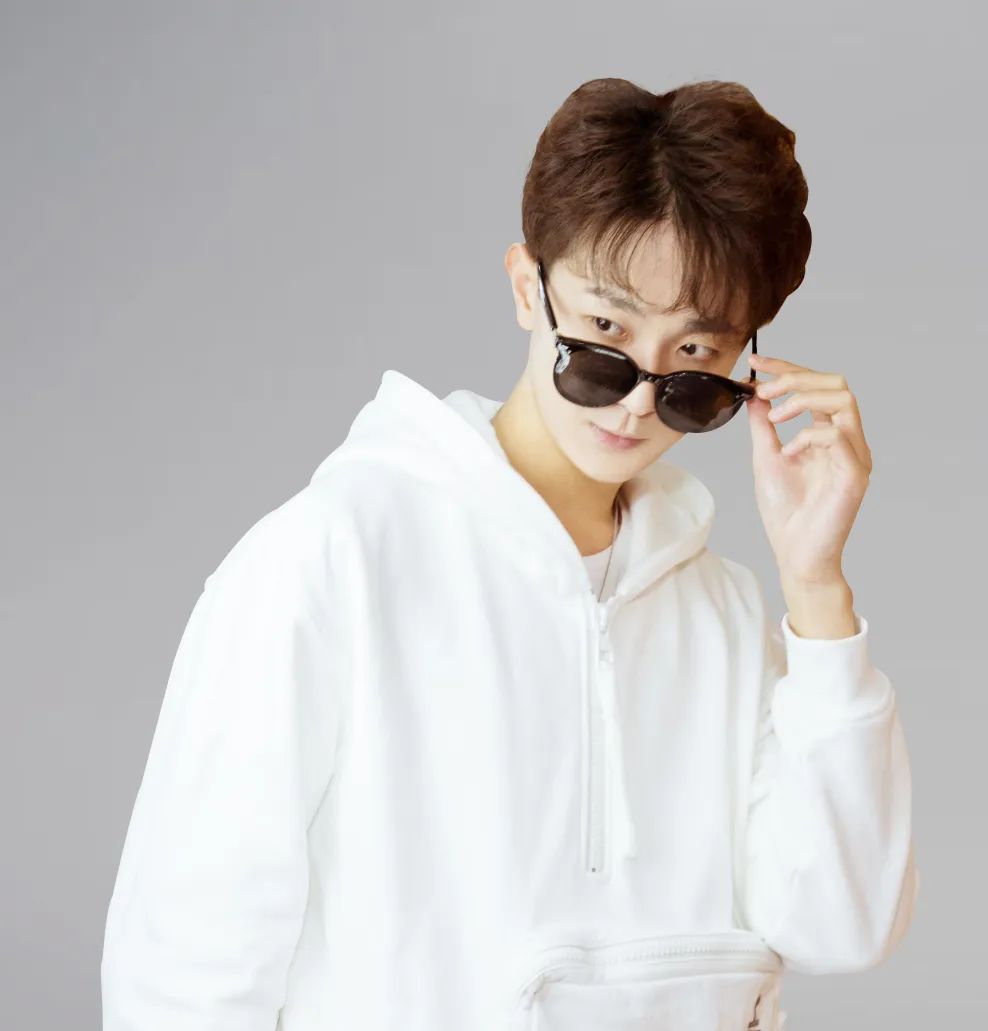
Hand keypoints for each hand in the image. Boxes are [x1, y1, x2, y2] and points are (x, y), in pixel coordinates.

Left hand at [745, 354, 872, 585]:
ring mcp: (855, 456)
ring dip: (803, 400)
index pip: (815, 386)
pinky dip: (807, 436)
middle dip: (796, 378)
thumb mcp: (766, 457)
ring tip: (775, 417)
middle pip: (837, 383)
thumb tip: (754, 392)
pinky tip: (788, 453)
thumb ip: (763, 425)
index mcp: (827, 434)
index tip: (756, 362)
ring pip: (844, 400)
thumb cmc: (786, 511)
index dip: (787, 367)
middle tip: (764, 391)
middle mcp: (847, 440)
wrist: (795, 553)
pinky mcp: (855, 475)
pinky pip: (838, 435)